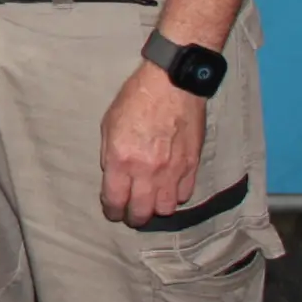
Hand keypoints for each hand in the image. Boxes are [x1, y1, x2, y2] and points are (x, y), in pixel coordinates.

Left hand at [100, 62, 208, 223]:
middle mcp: (147, 171)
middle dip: (133, 217)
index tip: (112, 211)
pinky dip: (176, 196)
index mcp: (122, 160)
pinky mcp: (192, 166)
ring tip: (151, 202)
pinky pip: (185, 194)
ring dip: (156, 209)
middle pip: (141, 211)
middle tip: (130, 214)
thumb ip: (109, 154)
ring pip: (166, 209)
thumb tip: (113, 175)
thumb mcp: (109, 124)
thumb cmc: (135, 99)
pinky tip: (169, 189)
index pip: (115, 200)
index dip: (111, 211)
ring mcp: (172, 171)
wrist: (172, 84)